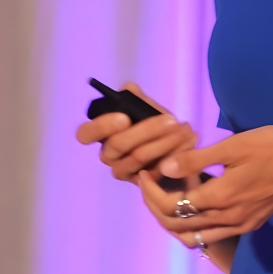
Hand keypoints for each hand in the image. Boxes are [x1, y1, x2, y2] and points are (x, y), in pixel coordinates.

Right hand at [75, 82, 197, 184]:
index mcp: (103, 134)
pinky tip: (188, 141)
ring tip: (183, 128)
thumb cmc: (157, 124)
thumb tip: (128, 89)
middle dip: (146, 130)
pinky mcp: (141, 184)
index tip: (124, 118)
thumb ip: (136, 97)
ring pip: (138, 157)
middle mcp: (108, 155)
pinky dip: (175, 152)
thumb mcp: (147, 107)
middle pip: (117, 145)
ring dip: (164, 141)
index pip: (85, 134)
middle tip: (170, 119)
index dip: (101, 126)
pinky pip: (156, 169)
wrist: (180, 148)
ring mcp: (124, 171)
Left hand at [137, 125, 272, 249]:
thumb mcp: (233, 146)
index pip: (172, 206)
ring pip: (193, 236)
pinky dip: (194, 224)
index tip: (145, 172)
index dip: (151, 191)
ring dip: (173, 221)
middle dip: (155, 206)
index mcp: (220, 198)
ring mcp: (239, 226)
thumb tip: (164, 167)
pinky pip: (211, 234)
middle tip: (149, 183)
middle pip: (177, 226)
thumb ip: (196, 159)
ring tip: (166, 195)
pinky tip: (193, 202)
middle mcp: (227, 219)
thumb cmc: (272, 147)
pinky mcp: (248, 225)